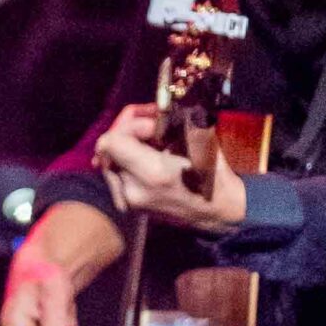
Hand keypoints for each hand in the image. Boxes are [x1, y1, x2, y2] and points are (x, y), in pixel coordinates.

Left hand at [92, 103, 246, 229]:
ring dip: (126, 146)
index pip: (112, 142)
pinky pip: (116, 174)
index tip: (152, 126)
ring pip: (110, 161)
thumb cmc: (213, 173)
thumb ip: (165, 125)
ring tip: (150, 142)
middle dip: (127, 132)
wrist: (217, 211)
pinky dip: (127, 161)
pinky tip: (146, 157)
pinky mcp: (127, 206)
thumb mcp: (196, 139)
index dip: (130, 126)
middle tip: (151, 127)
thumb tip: (144, 114)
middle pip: (108, 150)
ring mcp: (129, 202)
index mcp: (153, 174)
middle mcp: (134, 191)